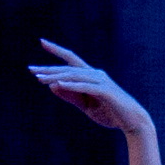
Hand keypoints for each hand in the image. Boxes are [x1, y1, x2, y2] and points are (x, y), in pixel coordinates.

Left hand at [28, 41, 152, 132]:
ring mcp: (101, 82)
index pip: (71, 60)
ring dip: (56, 77)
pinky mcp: (105, 92)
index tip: (42, 42)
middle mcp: (95, 74)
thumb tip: (52, 86)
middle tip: (31, 70)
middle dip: (49, 69)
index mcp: (91, 76)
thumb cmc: (110, 113)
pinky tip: (58, 85)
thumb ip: (71, 96)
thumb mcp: (87, 106)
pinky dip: (71, 86)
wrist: (133, 123)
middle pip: (68, 68)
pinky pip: (85, 87)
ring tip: (40, 79)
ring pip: (74, 76)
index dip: (57, 50)